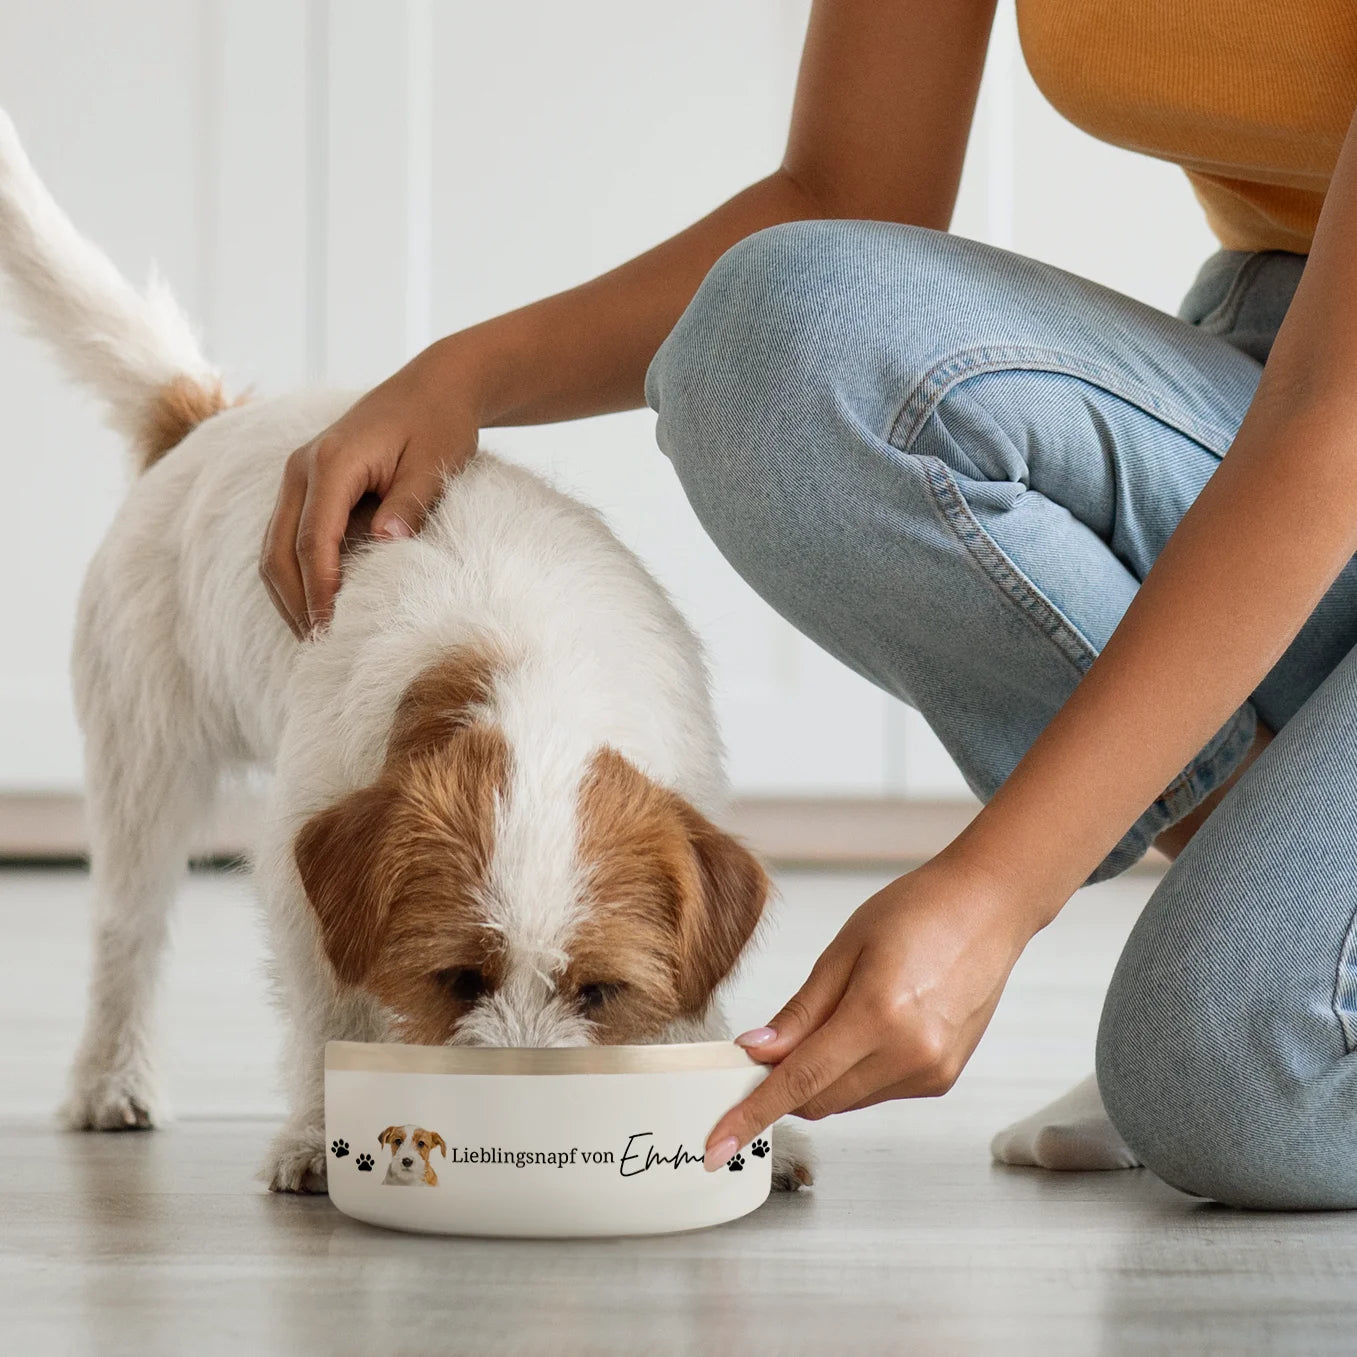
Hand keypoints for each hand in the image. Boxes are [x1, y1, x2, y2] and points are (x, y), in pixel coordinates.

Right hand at [260, 339, 480, 637]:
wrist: (434, 387)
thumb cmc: (440, 425)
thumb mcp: (434, 464)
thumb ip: (409, 504)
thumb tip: (386, 543)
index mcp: (331, 462)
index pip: (312, 540)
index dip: (318, 590)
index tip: (330, 629)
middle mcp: (301, 468)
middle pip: (279, 550)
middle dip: (295, 602)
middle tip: (319, 646)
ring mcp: (298, 475)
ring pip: (274, 547)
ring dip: (290, 593)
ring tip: (314, 636)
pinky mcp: (307, 484)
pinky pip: (288, 536)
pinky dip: (296, 573)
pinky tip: (318, 604)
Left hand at [703, 852, 1047, 1168]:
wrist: (988, 908)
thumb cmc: (919, 911)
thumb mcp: (845, 949)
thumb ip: (800, 1011)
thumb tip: (755, 1052)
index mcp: (879, 1015)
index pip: (799, 1081)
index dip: (752, 1115)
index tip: (716, 1143)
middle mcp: (911, 1055)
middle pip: (819, 1099)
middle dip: (782, 1085)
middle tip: (763, 1049)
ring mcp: (932, 1072)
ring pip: (846, 1100)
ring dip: (822, 1076)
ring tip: (839, 1012)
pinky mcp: (943, 1078)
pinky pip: (877, 1091)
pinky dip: (854, 1072)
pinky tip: (870, 1024)